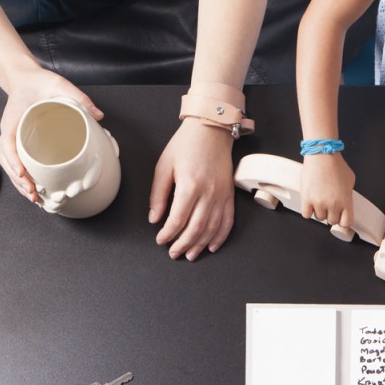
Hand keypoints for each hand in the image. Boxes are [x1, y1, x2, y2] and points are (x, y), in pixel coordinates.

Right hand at [0, 66, 102, 203]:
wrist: (26, 77)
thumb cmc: (37, 82)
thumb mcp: (58, 84)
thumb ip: (78, 97)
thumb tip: (97, 114)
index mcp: (13, 121)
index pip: (8, 144)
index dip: (14, 161)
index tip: (23, 174)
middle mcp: (10, 132)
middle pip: (8, 161)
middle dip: (19, 180)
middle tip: (34, 194)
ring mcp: (14, 138)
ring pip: (11, 166)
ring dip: (20, 184)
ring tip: (35, 198)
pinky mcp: (20, 142)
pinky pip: (17, 162)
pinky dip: (23, 178)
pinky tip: (34, 189)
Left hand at [149, 120, 235, 259]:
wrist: (211, 130)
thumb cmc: (186, 145)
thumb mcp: (164, 166)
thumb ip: (158, 194)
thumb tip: (154, 218)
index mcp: (190, 185)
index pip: (178, 219)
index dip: (168, 234)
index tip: (161, 240)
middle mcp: (209, 193)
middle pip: (196, 228)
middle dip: (183, 244)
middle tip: (174, 253)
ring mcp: (222, 195)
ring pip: (212, 228)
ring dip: (200, 244)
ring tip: (190, 254)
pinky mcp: (229, 194)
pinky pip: (228, 221)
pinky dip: (221, 236)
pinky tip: (212, 245)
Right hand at [300, 152, 355, 230]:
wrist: (322, 155)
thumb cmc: (335, 165)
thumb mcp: (350, 180)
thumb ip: (348, 195)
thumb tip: (345, 202)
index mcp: (346, 201)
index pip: (346, 222)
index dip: (343, 221)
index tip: (340, 218)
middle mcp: (333, 204)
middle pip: (331, 221)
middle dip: (330, 214)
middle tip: (328, 205)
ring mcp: (319, 203)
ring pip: (319, 218)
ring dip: (319, 211)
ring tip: (319, 200)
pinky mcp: (307, 199)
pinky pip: (306, 215)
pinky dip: (308, 210)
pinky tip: (310, 203)